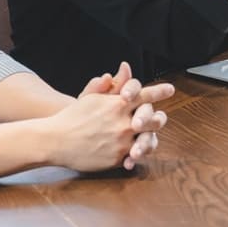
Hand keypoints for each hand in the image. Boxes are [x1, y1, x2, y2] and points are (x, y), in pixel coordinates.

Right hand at [52, 62, 168, 171]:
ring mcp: (122, 142)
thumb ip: (111, 85)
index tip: (171, 89)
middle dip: (158, 118)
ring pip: (147, 140)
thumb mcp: (91, 97)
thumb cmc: (73, 116)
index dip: (160, 91)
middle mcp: (124, 122)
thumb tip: (124, 68)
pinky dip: (135, 154)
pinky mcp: (118, 158)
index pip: (145, 95)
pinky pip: (134, 156)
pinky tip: (135, 153)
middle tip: (160, 118)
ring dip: (149, 138)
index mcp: (119, 104)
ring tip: (148, 137)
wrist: (56, 141)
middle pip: (153, 119)